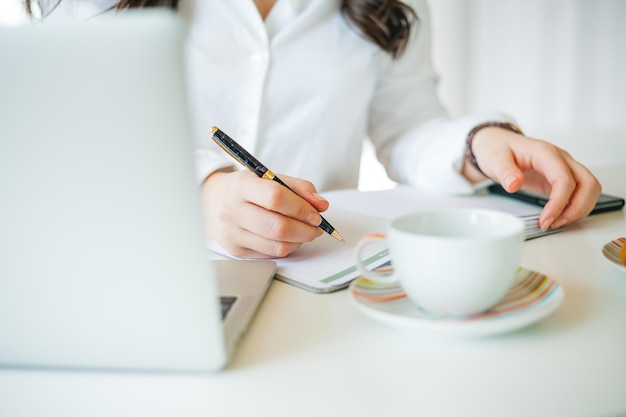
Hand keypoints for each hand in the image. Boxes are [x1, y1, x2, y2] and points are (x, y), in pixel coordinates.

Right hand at [201, 169, 327, 257]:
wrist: (212, 201)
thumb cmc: (245, 189)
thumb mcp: (269, 177)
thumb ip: (298, 188)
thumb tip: (321, 204)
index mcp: (242, 187)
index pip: (275, 197)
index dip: (301, 207)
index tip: (315, 212)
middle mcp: (233, 211)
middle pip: (278, 227)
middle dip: (306, 229)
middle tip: (316, 225)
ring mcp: (233, 233)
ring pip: (277, 245)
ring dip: (300, 240)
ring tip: (306, 231)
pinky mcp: (237, 250)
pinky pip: (271, 254)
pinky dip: (288, 247)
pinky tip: (290, 238)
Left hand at [465, 127, 601, 229]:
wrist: (496, 143)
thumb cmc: (497, 148)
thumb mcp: (494, 159)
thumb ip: (505, 172)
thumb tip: (514, 184)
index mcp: (544, 152)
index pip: (564, 179)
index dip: (559, 202)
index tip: (546, 219)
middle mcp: (560, 158)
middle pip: (587, 183)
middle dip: (576, 208)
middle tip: (553, 224)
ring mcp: (563, 167)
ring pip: (589, 188)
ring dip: (578, 209)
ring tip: (555, 223)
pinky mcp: (561, 177)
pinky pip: (579, 192)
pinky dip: (574, 207)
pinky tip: (557, 217)